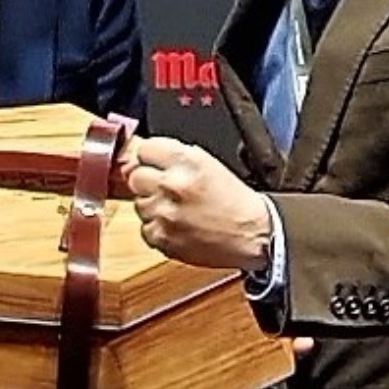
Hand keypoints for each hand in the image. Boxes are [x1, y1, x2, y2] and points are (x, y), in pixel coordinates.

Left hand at [119, 136, 271, 271]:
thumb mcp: (208, 164)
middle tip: (169, 190)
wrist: (252, 234)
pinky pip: (145, 228)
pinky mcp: (163, 238)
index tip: (156, 165)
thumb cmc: (234, 201)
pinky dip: (158, 229)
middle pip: (136, 177)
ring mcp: (165, 214)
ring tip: (179, 210)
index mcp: (187, 160)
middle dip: (149, 182)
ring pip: (139, 204)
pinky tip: (178, 226)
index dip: (151, 158)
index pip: (145, 150)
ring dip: (154, 206)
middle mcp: (173, 184)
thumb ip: (173, 156)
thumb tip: (140, 157)